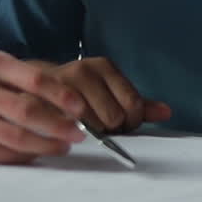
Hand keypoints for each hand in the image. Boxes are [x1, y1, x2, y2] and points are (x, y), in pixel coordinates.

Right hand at [0, 51, 85, 163]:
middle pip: (28, 111)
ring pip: (17, 136)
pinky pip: (2, 153)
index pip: (35, 80)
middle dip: (59, 125)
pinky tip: (38, 152)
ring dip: (46, 144)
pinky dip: (25, 155)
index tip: (80, 108)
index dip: (62, 95)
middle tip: (79, 132)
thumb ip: (25, 78)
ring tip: (63, 146)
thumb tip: (68, 99)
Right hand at [49, 57, 171, 132]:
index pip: (133, 105)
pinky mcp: (43, 102)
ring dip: (92, 134)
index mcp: (104, 66)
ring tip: (85, 128)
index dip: (130, 122)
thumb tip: (166, 113)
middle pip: (115, 117)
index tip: (121, 123)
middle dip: (112, 129)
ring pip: (93, 126)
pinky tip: (71, 132)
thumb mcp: (111, 93)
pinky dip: (75, 136)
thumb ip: (138, 103)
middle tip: (101, 126)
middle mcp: (82, 70)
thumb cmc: (80, 95)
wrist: (35, 89)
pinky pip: (70, 130)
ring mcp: (61, 85)